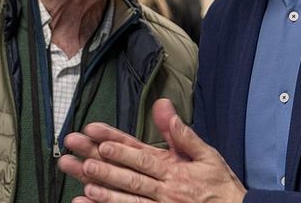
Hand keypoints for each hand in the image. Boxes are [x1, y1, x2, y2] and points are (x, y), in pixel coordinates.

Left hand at [58, 99, 245, 202]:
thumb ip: (182, 133)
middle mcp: (164, 188)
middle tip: (81, 157)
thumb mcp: (206, 155)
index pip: (141, 155)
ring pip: (129, 200)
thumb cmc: (219, 185)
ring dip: (106, 192)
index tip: (97, 136)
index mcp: (172, 168)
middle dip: (104, 166)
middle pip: (130, 176)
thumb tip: (163, 105)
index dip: (119, 146)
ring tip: (85, 183)